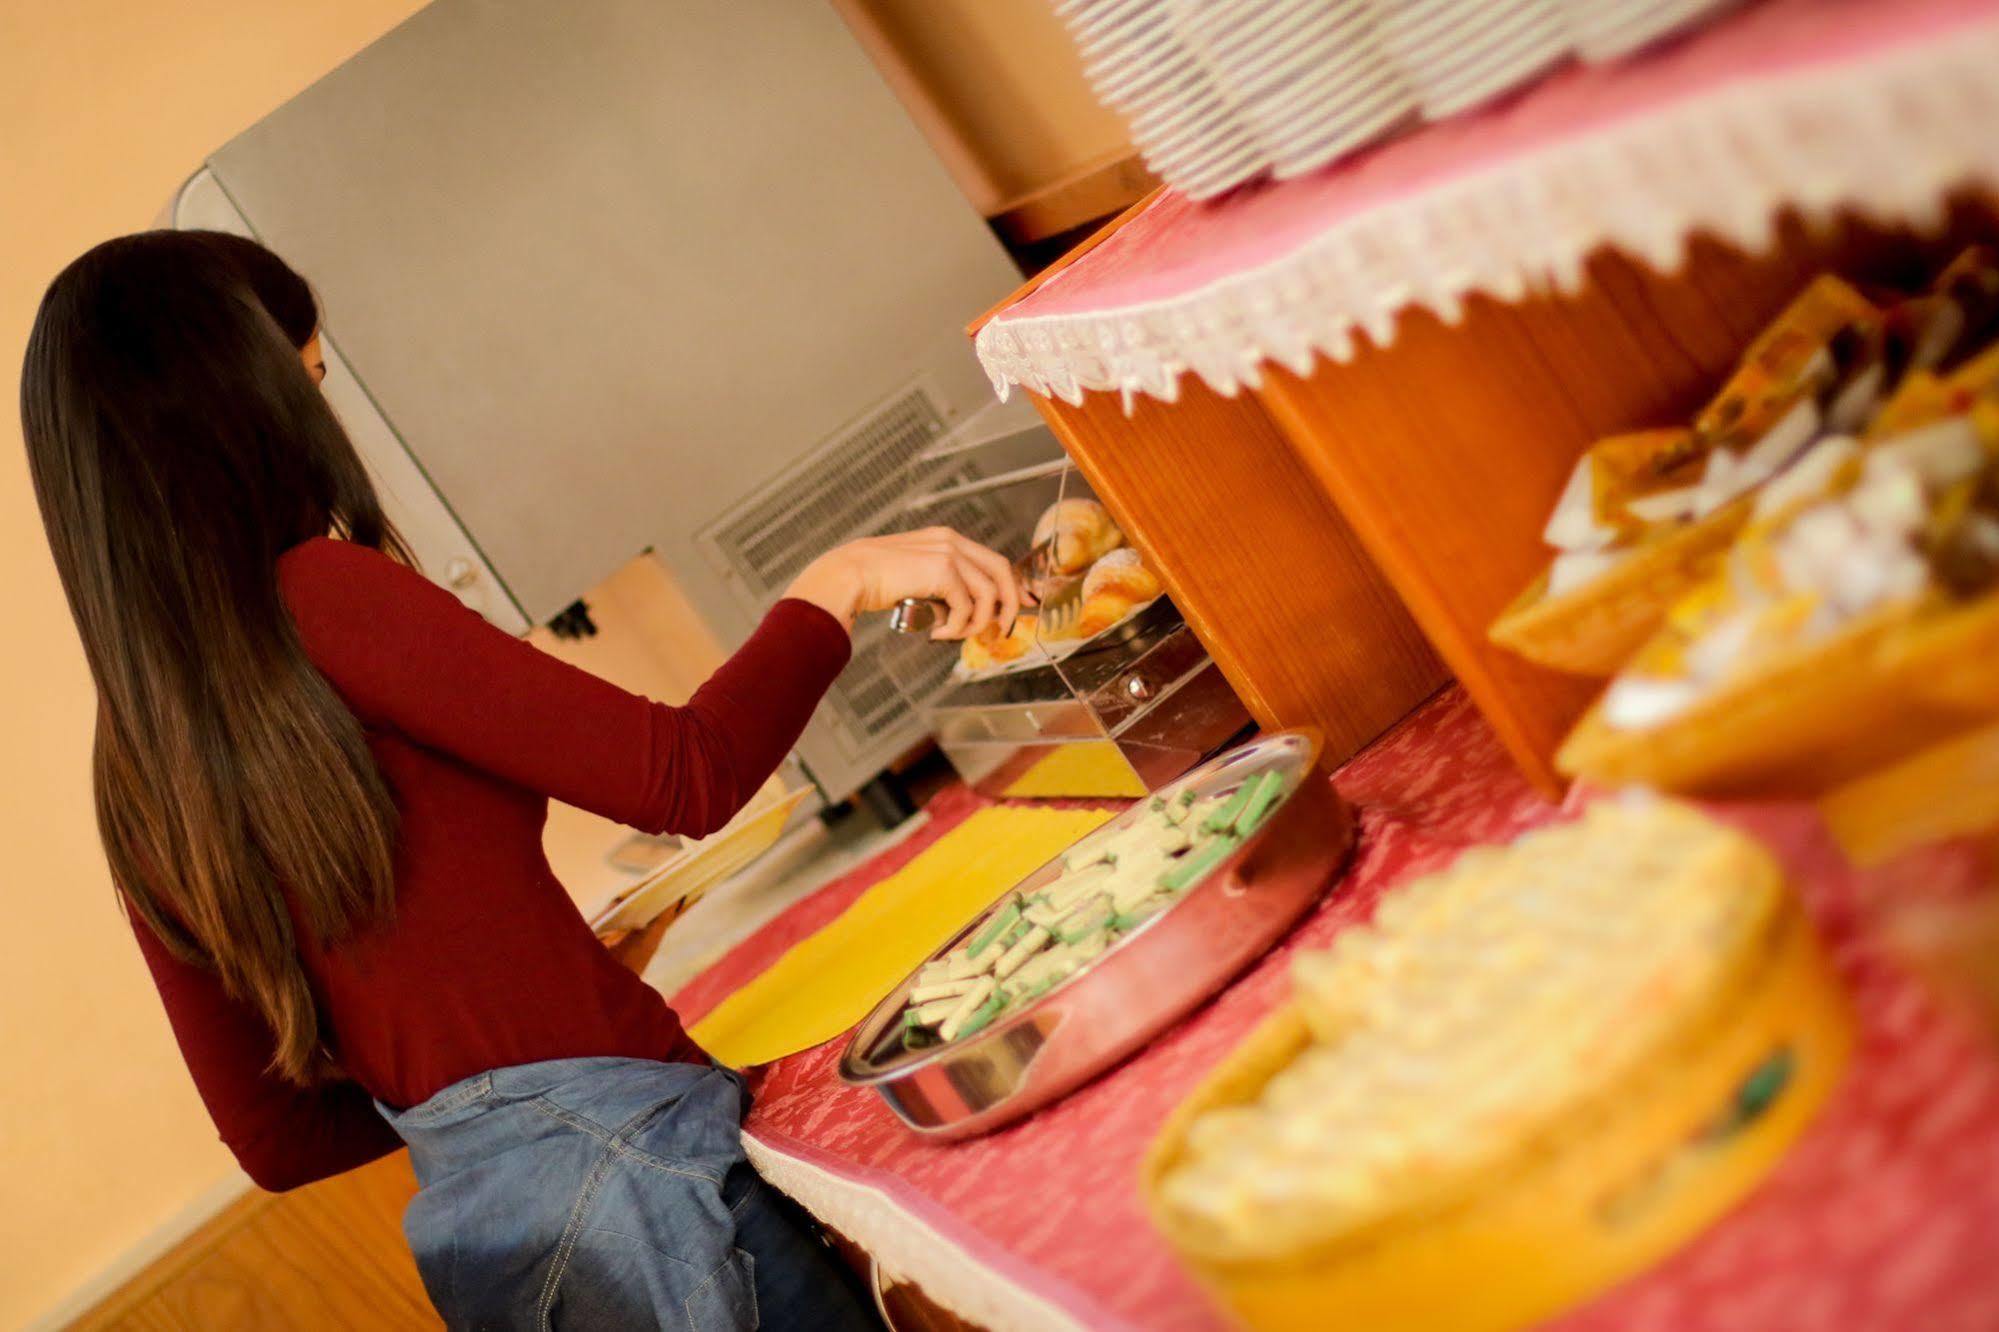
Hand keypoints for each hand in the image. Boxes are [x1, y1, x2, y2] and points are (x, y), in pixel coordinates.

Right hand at [785, 528, 1022, 639]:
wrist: (849, 575)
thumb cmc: (876, 580)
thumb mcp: (917, 578)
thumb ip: (944, 588)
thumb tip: (969, 615)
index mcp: (948, 540)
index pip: (994, 561)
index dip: (1014, 584)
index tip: (1025, 604)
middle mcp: (952, 541)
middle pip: (1002, 572)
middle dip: (1010, 604)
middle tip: (1002, 630)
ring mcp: (949, 553)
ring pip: (988, 594)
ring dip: (975, 623)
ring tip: (953, 635)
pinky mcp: (942, 570)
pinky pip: (966, 607)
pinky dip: (957, 627)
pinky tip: (937, 633)